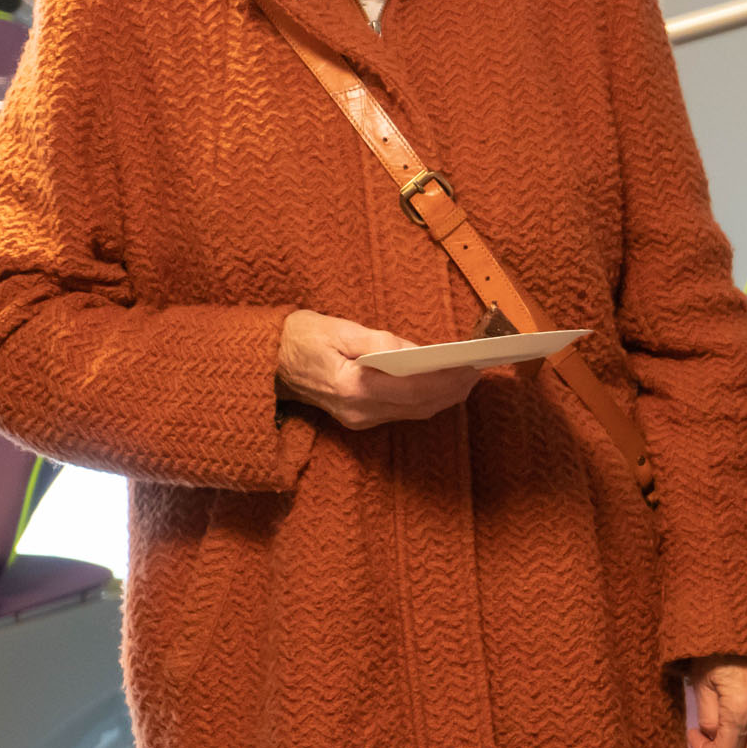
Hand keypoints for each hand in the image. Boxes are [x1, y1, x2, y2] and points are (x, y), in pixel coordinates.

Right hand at [276, 310, 482, 430]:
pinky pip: (404, 411)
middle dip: (454, 388)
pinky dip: (428, 397)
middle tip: (480, 369)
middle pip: (421, 405)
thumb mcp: (336, 328)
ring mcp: (360, 419)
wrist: (265, 364)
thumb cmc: (299, 338)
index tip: (472, 365)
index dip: (447, 379)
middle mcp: (360, 411)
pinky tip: (442, 383)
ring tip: (469, 375)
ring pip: (416, 412)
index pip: (414, 388)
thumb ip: (377, 342)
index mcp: (353, 388)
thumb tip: (415, 350)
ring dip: (445, 395)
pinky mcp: (360, 418)